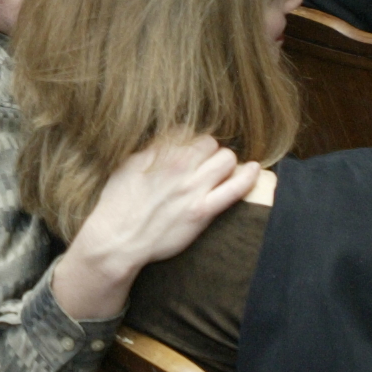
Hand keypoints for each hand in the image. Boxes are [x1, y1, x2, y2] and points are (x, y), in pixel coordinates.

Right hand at [53, 135, 259, 321]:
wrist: (117, 239)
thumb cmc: (117, 203)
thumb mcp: (127, 164)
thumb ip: (151, 149)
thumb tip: (168, 139)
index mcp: (159, 151)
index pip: (188, 131)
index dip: (189, 142)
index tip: (187, 151)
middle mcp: (179, 164)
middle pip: (211, 143)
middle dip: (209, 151)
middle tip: (203, 165)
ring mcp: (193, 188)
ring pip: (227, 159)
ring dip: (225, 163)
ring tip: (218, 173)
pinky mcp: (202, 211)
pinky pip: (235, 188)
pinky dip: (248, 177)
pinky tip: (254, 170)